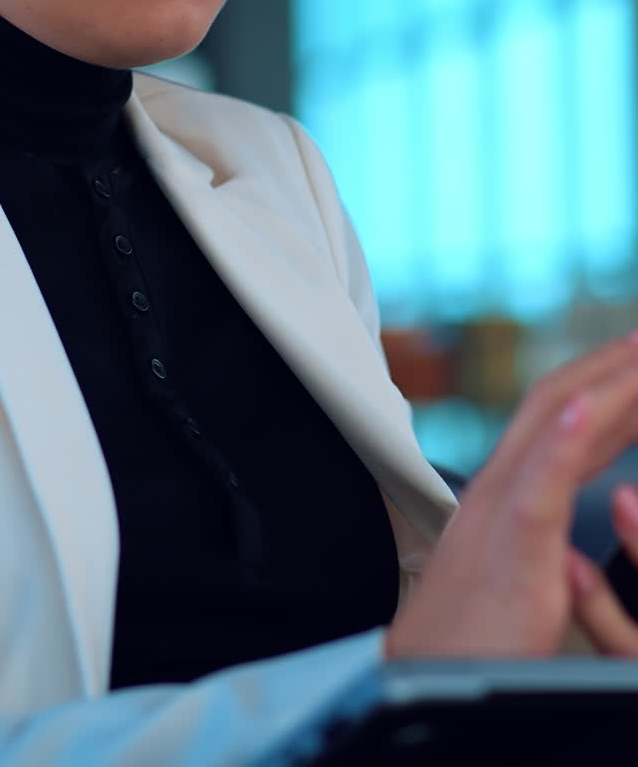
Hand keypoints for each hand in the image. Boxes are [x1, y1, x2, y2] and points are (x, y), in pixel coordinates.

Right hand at [383, 330, 637, 658]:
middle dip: (613, 364)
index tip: (637, 357)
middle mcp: (501, 489)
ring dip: (605, 382)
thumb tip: (561, 544)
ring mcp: (501, 513)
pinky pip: (538, 487)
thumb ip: (539, 546)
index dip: (603, 381)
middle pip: (559, 403)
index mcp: (508, 495)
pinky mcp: (510, 551)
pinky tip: (590, 406)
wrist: (420, 681)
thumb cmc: (471, 643)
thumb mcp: (516, 577)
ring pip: (554, 427)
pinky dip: (563, 440)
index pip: (560, 419)